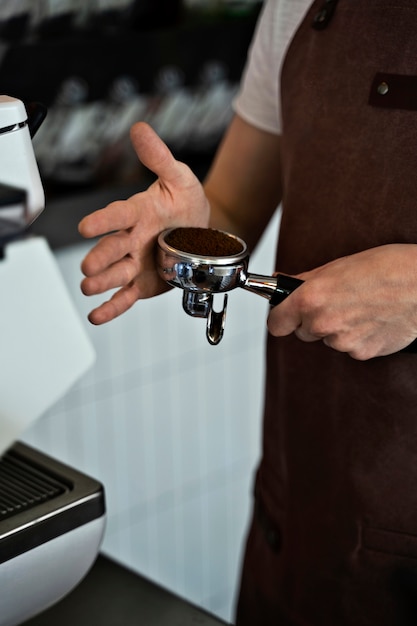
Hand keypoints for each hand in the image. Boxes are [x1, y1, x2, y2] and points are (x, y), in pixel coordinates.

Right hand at [78, 122, 209, 323]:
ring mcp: (134, 263)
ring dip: (102, 282)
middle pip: (112, 249)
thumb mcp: (180, 178)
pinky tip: (97, 314)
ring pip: (116, 274)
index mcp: (137, 213)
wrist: (201, 233)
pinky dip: (111, 307)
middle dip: (100, 258)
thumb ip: (159, 158)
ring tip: (90, 288)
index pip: (117, 215)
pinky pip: (124, 297)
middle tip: (89, 266)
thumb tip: (140, 130)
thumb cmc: (186, 203)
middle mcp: (131, 239)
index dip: (103, 221)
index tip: (86, 227)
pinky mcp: (141, 284)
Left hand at [267, 244, 416, 359]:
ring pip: (329, 339)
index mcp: (310, 299)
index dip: (281, 318)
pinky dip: (358, 337)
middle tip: (335, 302)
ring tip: (361, 307)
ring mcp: (343, 342)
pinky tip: (372, 319)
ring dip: (338, 328)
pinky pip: (351, 347)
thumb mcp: (336, 267)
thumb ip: (305, 282)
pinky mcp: (363, 353)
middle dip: (313, 320)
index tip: (285, 315)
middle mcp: (322, 324)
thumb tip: (282, 284)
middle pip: (303, 332)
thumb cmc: (384, 268)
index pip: (276, 324)